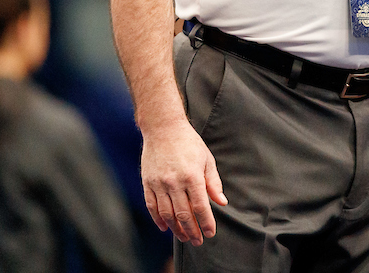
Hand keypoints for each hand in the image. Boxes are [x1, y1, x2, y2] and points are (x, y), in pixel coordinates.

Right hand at [140, 119, 227, 244]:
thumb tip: (222, 203)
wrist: (163, 128)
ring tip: (184, 237)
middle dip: (192, 231)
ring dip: (176, 229)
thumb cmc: (189, 143)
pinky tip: (166, 227)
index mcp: (192, 176)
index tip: (210, 233)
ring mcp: (159, 183)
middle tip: (198, 241)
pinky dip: (158, 219)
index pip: (200, 207)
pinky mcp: (147, 182)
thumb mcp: (206, 159)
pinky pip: (152, 206)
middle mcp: (174, 182)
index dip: (206, 223)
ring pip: (167, 214)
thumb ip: (213, 182)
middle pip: (183, 214)